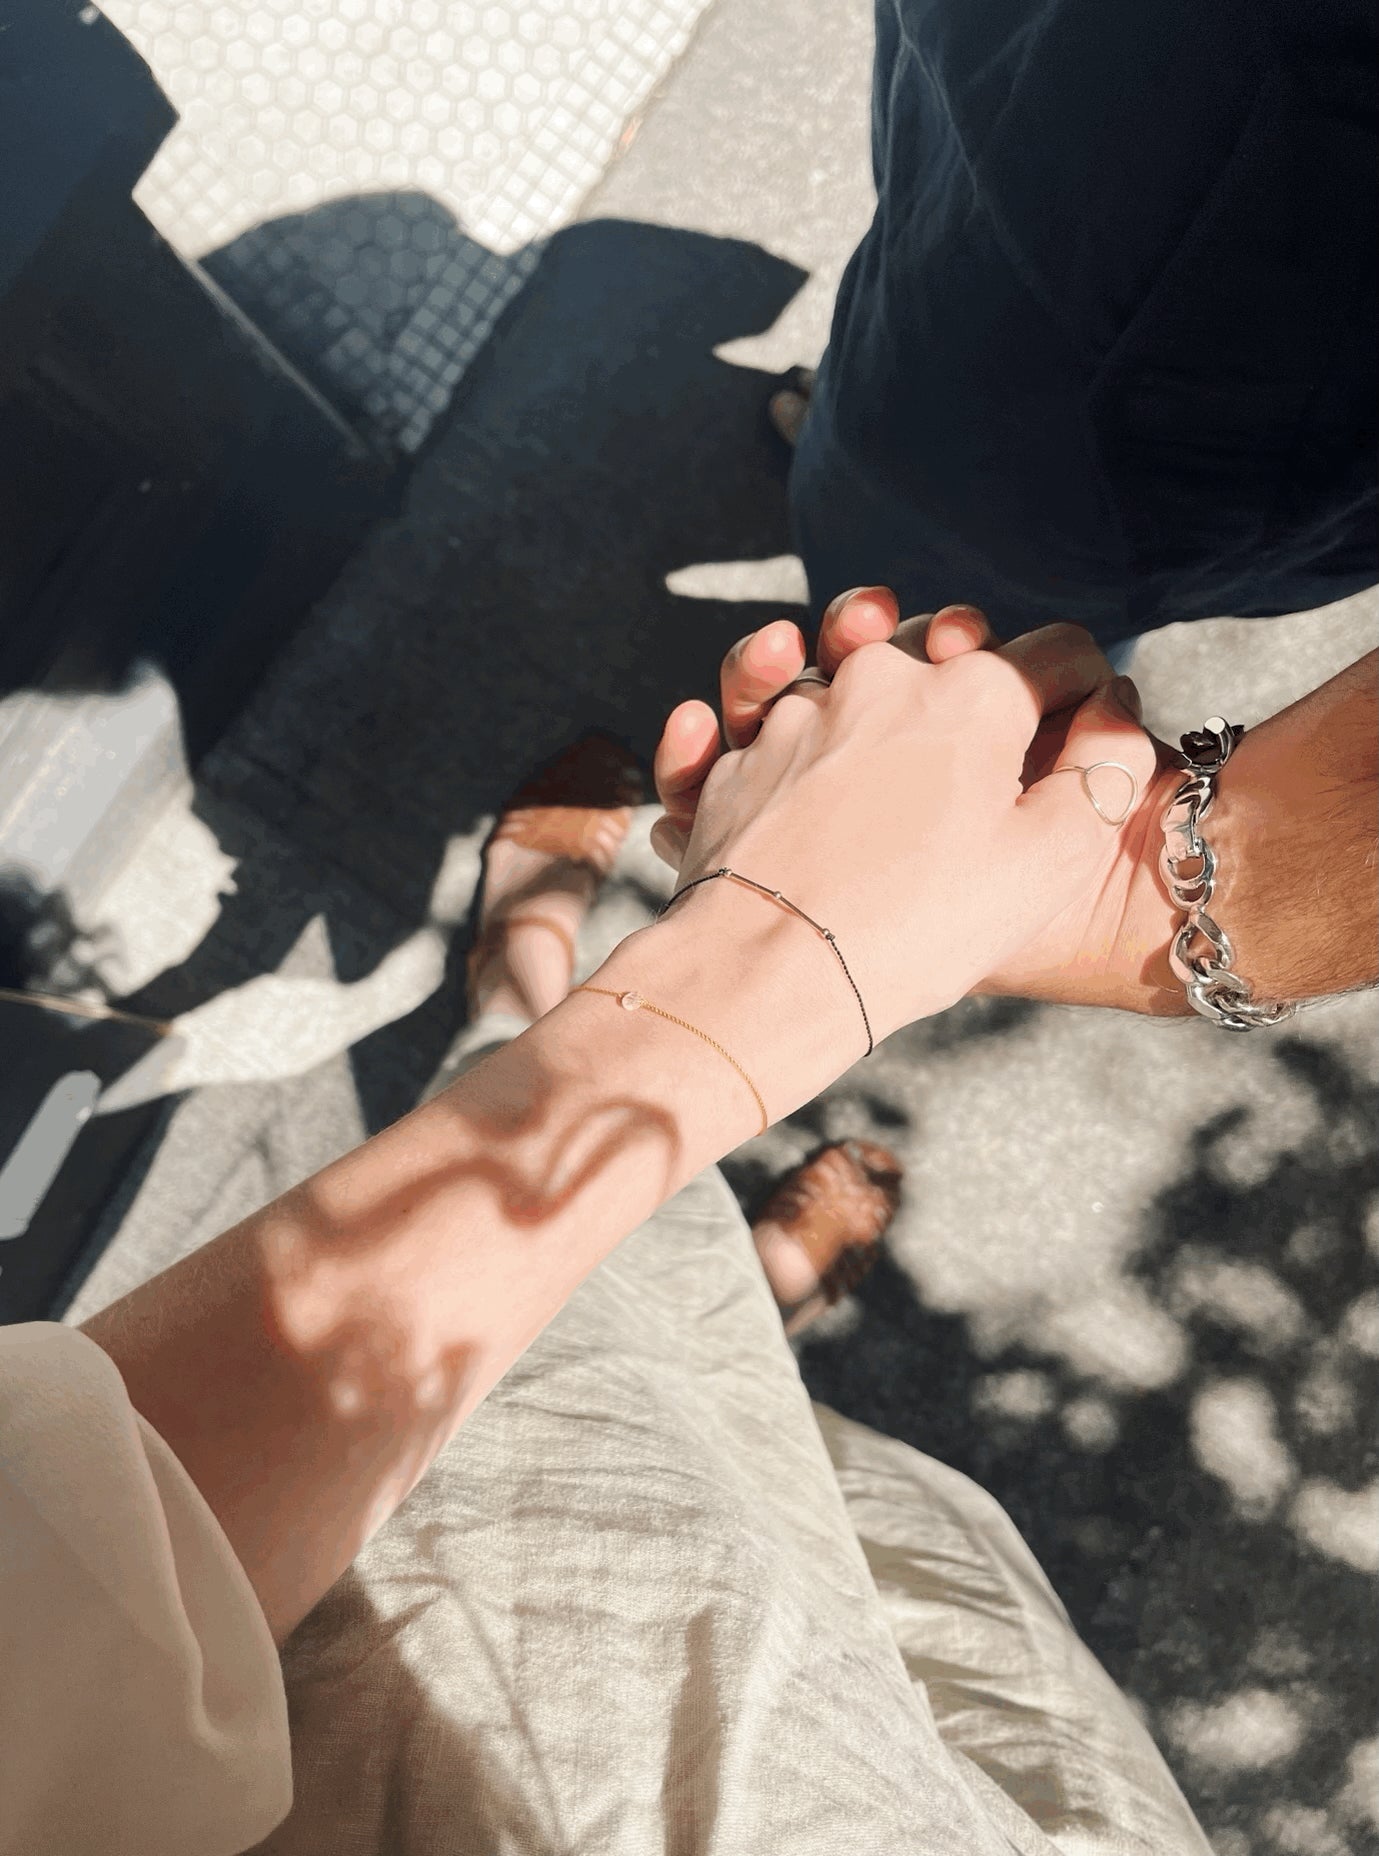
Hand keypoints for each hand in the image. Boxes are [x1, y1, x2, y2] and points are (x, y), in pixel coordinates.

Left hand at [659, 624, 1160, 1040]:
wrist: (773, 970)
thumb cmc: (921, 921)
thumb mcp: (1051, 859)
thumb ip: (1102, 775)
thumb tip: (1111, 715)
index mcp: (971, 693)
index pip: (1051, 658)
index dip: (1081, 685)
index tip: (1090, 713)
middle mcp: (878, 680)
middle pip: (936, 647)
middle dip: (965, 661)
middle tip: (976, 715)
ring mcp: (796, 715)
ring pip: (831, 665)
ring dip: (846, 662)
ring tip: (872, 715)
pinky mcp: (734, 760)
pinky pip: (747, 721)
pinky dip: (755, 724)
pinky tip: (767, 749)